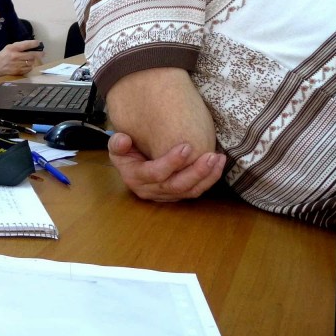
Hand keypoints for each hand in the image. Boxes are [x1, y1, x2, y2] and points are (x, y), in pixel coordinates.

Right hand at [0, 40, 43, 76]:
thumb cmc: (4, 55)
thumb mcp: (9, 47)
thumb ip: (19, 46)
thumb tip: (32, 45)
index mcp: (13, 48)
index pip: (26, 45)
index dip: (34, 43)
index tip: (38, 43)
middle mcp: (15, 56)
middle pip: (31, 55)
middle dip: (39, 54)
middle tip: (43, 53)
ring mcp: (17, 65)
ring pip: (31, 62)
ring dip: (32, 60)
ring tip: (30, 59)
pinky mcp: (18, 71)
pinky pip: (29, 68)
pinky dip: (29, 66)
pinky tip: (26, 65)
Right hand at [107, 132, 224, 201]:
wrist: (131, 161)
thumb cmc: (126, 150)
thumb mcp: (116, 145)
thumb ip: (117, 143)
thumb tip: (123, 140)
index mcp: (135, 178)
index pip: (155, 174)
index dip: (172, 162)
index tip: (186, 146)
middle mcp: (150, 191)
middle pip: (176, 186)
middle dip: (196, 172)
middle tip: (212, 156)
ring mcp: (165, 195)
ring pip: (189, 192)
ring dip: (207, 177)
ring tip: (219, 159)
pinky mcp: (177, 195)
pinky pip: (195, 191)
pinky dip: (208, 180)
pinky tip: (218, 165)